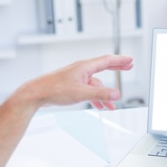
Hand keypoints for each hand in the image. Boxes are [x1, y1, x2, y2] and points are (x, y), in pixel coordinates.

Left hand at [18, 55, 133, 110]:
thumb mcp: (81, 93)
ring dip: (105, 93)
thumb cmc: (54, 89)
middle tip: (128, 67)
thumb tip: (116, 94)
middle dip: (116, 69)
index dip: (120, 60)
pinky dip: (95, 98)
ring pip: (96, 84)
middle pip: (103, 67)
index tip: (130, 60)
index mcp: (84, 67)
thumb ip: (100, 94)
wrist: (36, 94)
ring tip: (113, 103)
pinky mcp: (72, 86)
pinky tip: (99, 106)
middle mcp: (81, 70)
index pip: (107, 60)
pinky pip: (89, 90)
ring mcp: (76, 78)